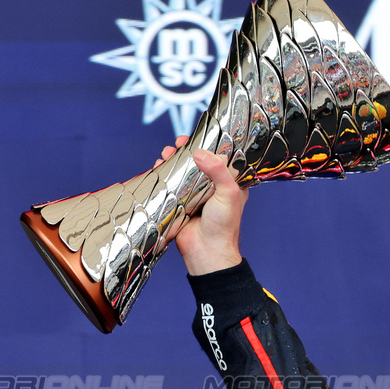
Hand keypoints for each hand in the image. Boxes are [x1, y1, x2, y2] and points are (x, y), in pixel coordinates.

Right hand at [157, 135, 247, 275]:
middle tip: (179, 143)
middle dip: (188, 151)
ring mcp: (196, 196)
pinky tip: (159, 166)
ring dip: (174, 161)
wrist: (207, 252)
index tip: (199, 136)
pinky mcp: (181, 203)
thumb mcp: (228, 193)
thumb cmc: (223, 226)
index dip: (210, 146)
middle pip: (199, 163)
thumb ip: (217, 171)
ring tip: (167, 153)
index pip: (221, 159)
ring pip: (184, 172)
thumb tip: (199, 152)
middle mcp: (214, 189)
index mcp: (230, 185)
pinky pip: (172, 185)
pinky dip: (165, 174)